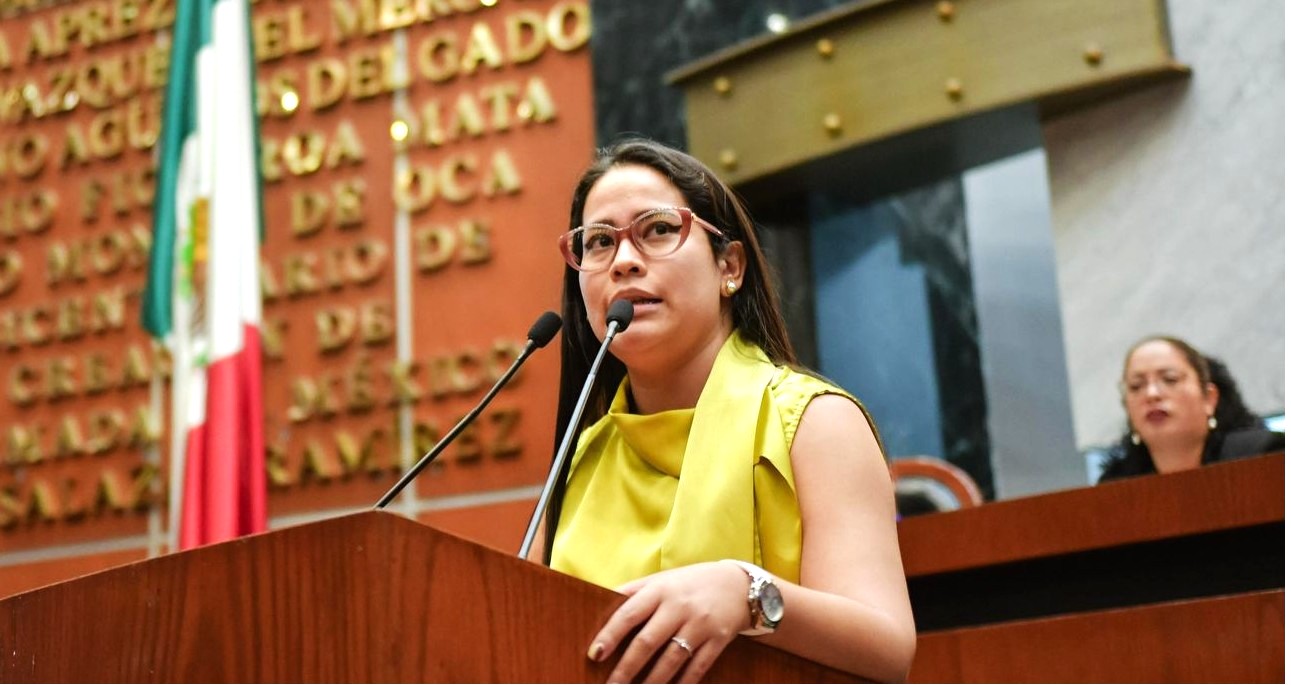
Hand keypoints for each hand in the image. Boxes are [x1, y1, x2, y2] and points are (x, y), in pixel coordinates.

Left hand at [586, 561, 751, 682]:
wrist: (741, 585)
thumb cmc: (692, 583)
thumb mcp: (663, 579)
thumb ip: (635, 591)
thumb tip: (602, 604)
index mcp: (661, 590)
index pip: (629, 613)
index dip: (610, 635)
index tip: (595, 654)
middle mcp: (679, 607)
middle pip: (648, 641)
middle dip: (626, 668)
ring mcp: (700, 625)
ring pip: (671, 660)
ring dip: (651, 682)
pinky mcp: (717, 641)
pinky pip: (697, 668)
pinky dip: (682, 683)